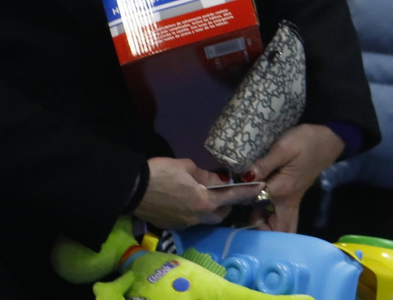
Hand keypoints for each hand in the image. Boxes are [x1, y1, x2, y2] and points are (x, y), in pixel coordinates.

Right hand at [134, 158, 263, 229]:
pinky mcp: (174, 226)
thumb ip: (206, 176)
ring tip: (207, 197)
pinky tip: (186, 202)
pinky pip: (192, 220)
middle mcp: (199, 217)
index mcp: (205, 201)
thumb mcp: (185, 167)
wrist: (133, 189)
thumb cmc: (160, 173)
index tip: (259, 188)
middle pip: (221, 213)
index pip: (232, 196)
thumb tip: (220, 181)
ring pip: (207, 219)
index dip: (247, 191)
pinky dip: (195, 212)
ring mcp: (186, 224)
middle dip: (227, 204)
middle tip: (226, 192)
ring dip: (211, 210)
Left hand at [248, 124, 345, 232]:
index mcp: (283, 193)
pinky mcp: (291, 196)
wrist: (326, 140)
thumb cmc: (305, 142)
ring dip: (265, 226)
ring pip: (281, 226)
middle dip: (262, 233)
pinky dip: (269, 218)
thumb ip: (264, 164)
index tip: (231, 210)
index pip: (260, 213)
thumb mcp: (283, 148)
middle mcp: (288, 202)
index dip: (246, 216)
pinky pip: (280, 215)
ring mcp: (291, 201)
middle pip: (278, 231)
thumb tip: (245, 178)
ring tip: (246, 214)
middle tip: (243, 222)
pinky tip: (255, 206)